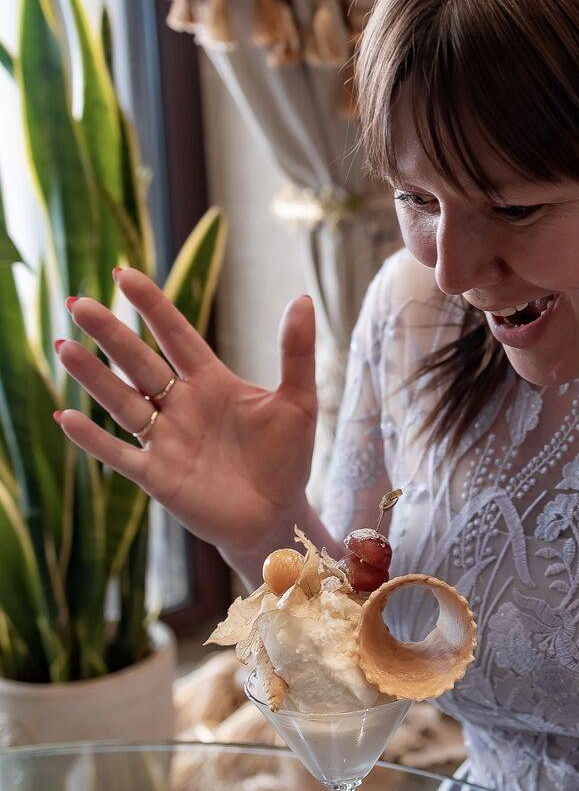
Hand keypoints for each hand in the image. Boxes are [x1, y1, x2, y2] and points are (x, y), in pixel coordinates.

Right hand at [53, 268, 317, 563]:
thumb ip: (297, 352)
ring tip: (63, 346)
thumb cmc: (287, 458)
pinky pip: (120, 454)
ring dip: (93, 377)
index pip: (176, 335)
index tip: (123, 273)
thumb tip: (303, 297)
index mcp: (211, 382)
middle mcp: (182, 405)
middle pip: (140, 362)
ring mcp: (166, 440)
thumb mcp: (299, 401)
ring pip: (122, 401)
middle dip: (110, 334)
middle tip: (78, 303)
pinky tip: (66, 417)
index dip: (152, 306)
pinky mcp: (158, 477)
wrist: (278, 516)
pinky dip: (93, 439)